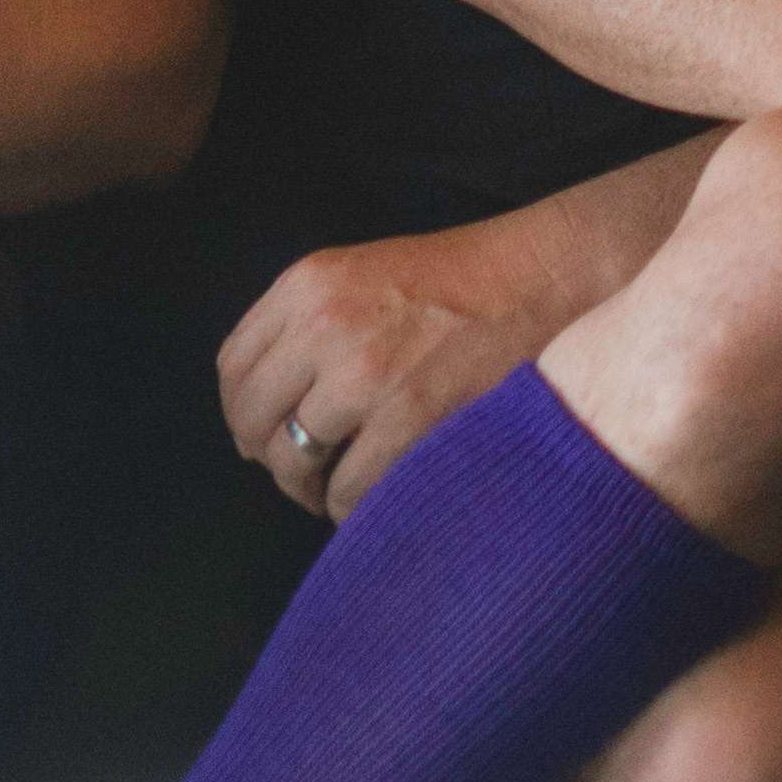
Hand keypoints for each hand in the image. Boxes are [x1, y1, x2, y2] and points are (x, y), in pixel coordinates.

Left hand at [215, 236, 555, 520]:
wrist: (548, 278)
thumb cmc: (463, 283)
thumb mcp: (365, 274)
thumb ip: (309, 324)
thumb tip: (265, 407)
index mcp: (309, 284)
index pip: (233, 367)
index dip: (243, 412)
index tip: (263, 434)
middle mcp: (326, 324)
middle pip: (254, 419)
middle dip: (271, 456)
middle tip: (300, 471)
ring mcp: (367, 373)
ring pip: (295, 462)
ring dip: (310, 488)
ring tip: (337, 489)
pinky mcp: (411, 417)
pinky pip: (349, 490)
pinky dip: (353, 506)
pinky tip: (377, 496)